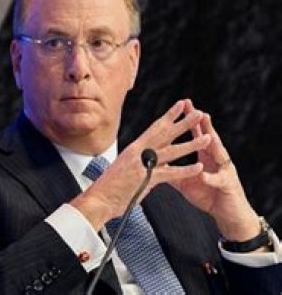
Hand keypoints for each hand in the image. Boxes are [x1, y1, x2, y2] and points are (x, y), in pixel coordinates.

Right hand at [71, 100, 208, 230]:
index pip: (154, 128)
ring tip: (206, 138)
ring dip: (191, 144)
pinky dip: (185, 171)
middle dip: (183, 123)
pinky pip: (169, 173)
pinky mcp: (146, 180)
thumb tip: (149, 165)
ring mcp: (142, 165)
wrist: (98, 199)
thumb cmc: (110, 187)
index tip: (180, 106)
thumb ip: (140, 164)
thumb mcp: (125, 169)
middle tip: (198, 113)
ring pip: (171, 151)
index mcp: (134, 149)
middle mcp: (138, 153)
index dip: (169, 116)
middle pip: (165, 134)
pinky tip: (198, 167)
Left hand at [169, 101, 259, 241]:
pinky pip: (218, 181)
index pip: (197, 135)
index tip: (181, 106)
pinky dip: (210, 178)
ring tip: (207, 135)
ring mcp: (224, 171)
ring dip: (212, 145)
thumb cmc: (208, 195)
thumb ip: (172, 171)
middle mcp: (217, 160)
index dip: (189, 122)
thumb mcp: (187, 181)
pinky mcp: (228, 186)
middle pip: (210, 139)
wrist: (228, 214)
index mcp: (206, 157)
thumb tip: (155, 163)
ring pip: (219, 155)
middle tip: (197, 110)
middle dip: (202, 125)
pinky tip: (203, 174)